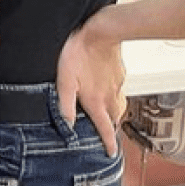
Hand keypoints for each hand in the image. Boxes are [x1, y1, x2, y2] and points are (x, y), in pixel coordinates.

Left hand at [56, 18, 126, 155]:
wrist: (101, 33)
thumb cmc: (80, 53)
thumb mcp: (65, 80)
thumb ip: (65, 104)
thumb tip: (67, 125)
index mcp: (96, 101)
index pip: (104, 128)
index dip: (108, 143)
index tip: (110, 153)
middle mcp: (109, 96)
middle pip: (114, 118)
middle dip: (111, 128)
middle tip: (107, 133)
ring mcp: (116, 85)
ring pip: (119, 105)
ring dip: (114, 113)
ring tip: (108, 115)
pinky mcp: (119, 73)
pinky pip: (119, 89)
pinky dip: (114, 95)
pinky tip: (107, 88)